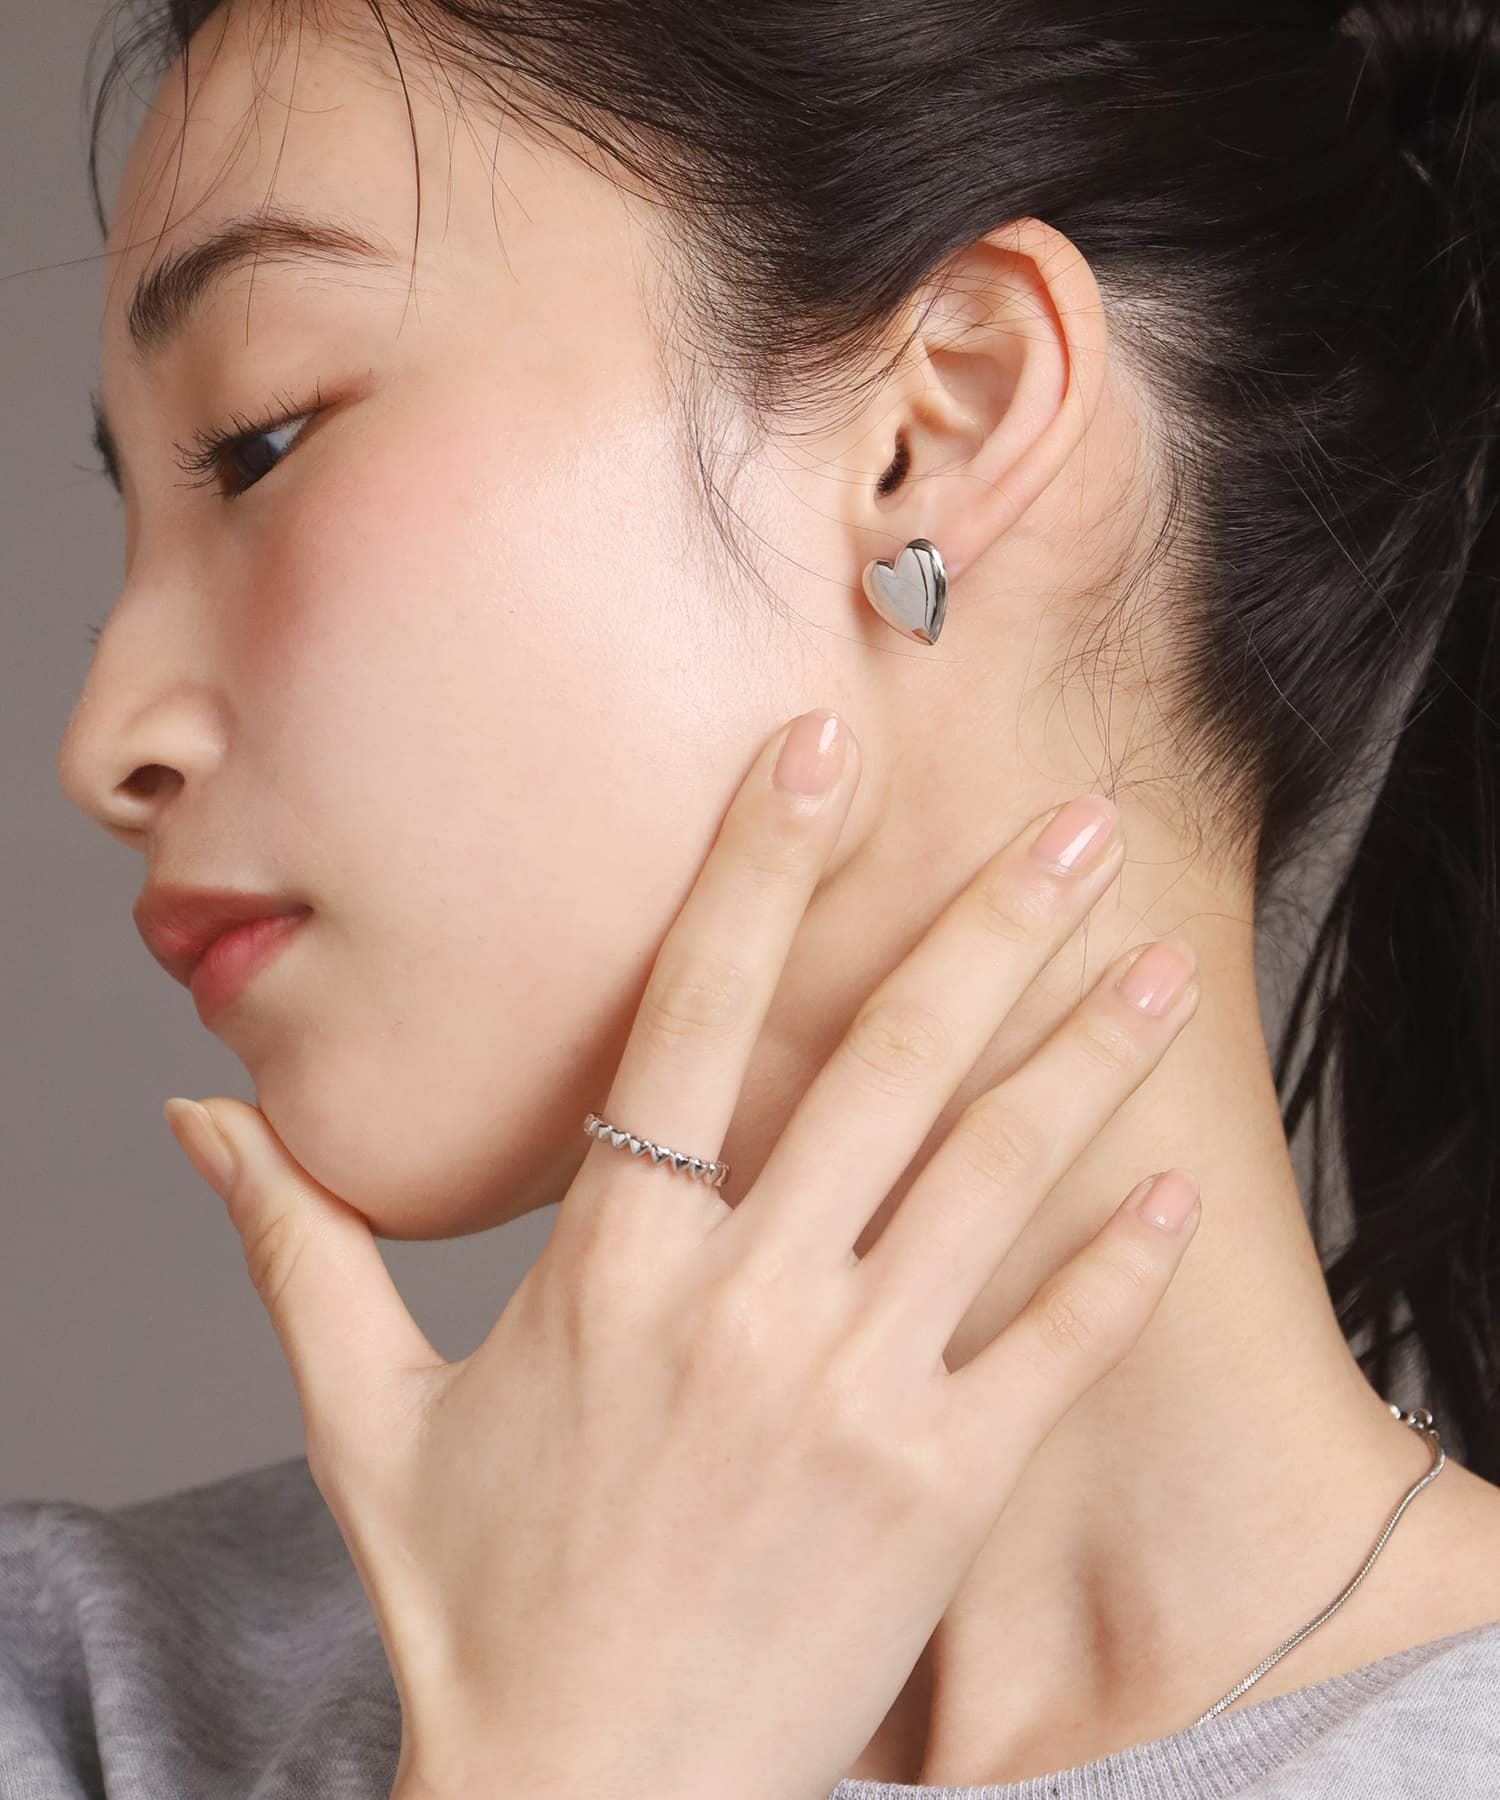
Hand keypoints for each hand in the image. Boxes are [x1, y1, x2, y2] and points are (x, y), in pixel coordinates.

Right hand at [164, 708, 1203, 1799]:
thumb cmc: (477, 1610)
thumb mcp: (363, 1417)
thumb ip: (296, 1246)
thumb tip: (192, 1119)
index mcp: (607, 1264)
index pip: (690, 1013)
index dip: (758, 867)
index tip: (819, 751)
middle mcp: (740, 1305)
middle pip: (882, 1068)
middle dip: (984, 927)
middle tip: (1074, 823)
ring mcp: (853, 1397)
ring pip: (988, 1183)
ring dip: (1080, 1063)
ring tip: (1155, 967)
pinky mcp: (937, 1495)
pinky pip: (1047, 1352)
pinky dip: (1113, 1268)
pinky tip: (1171, 1190)